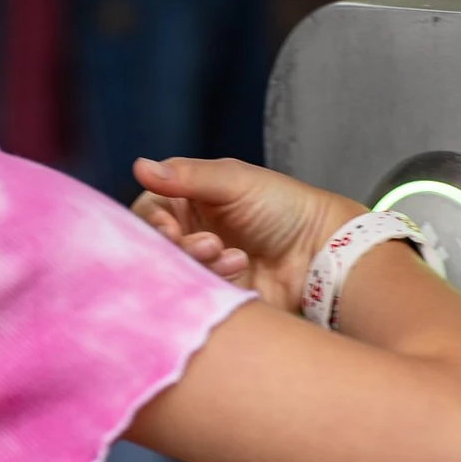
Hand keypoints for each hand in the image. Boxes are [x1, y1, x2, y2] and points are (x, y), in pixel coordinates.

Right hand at [131, 157, 363, 312]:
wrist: (321, 251)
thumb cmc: (283, 206)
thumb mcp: (235, 181)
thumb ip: (188, 176)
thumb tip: (139, 166)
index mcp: (187, 200)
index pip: (147, 212)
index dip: (151, 223)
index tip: (167, 230)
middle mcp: (188, 232)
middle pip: (155, 246)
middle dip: (176, 248)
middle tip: (208, 246)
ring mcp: (200, 265)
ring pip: (172, 273)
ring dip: (198, 264)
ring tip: (233, 257)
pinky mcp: (212, 293)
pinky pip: (192, 295)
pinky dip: (212, 283)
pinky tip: (240, 271)